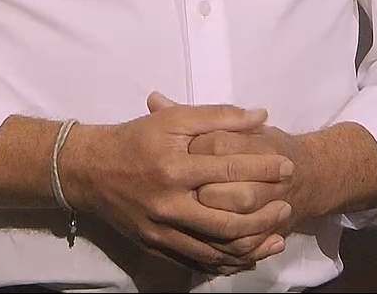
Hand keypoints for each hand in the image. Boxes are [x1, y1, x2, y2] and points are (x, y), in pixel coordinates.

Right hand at [58, 92, 293, 274]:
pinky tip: (249, 255)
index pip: (230, 171)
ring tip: (277, 235)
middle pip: (228, 220)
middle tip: (287, 206)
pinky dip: (227, 262)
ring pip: (216, 249)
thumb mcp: (173, 119)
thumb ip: (218, 117)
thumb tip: (261, 115)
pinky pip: (199, 262)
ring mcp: (162, 231)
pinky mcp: (157, 247)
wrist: (89, 171)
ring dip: (252, 245)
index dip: (264, 169)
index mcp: (173, 168)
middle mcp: (168, 204)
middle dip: (264, 215)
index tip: (288, 166)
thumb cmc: (135, 139)